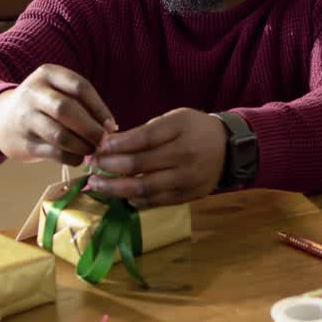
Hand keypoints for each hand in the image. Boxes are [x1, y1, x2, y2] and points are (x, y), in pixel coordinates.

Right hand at [0, 64, 115, 165]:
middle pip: (67, 110)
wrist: (1, 119)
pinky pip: (54, 152)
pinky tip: (78, 158)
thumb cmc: (43, 105)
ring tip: (92, 150)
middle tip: (104, 142)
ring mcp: (26, 118)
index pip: (80, 87)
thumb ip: (82, 103)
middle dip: (91, 128)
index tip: (111, 125)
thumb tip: (110, 128)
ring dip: (82, 146)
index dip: (99, 108)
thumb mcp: (58, 91)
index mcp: (48, 74)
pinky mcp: (24, 143)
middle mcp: (33, 93)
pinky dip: (71, 158)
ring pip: (60, 134)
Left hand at [87, 108, 226, 207]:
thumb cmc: (195, 129)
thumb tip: (110, 145)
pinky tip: (123, 196)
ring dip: (116, 189)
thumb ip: (145, 132)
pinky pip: (158, 202)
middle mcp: (185, 156)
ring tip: (97, 186)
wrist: (230, 148)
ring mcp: (188, 179)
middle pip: (140, 165)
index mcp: (180, 130)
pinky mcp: (190, 195)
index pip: (143, 138)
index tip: (99, 147)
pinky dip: (137, 200)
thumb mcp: (174, 119)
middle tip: (91, 168)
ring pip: (145, 188)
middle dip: (110, 167)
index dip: (117, 144)